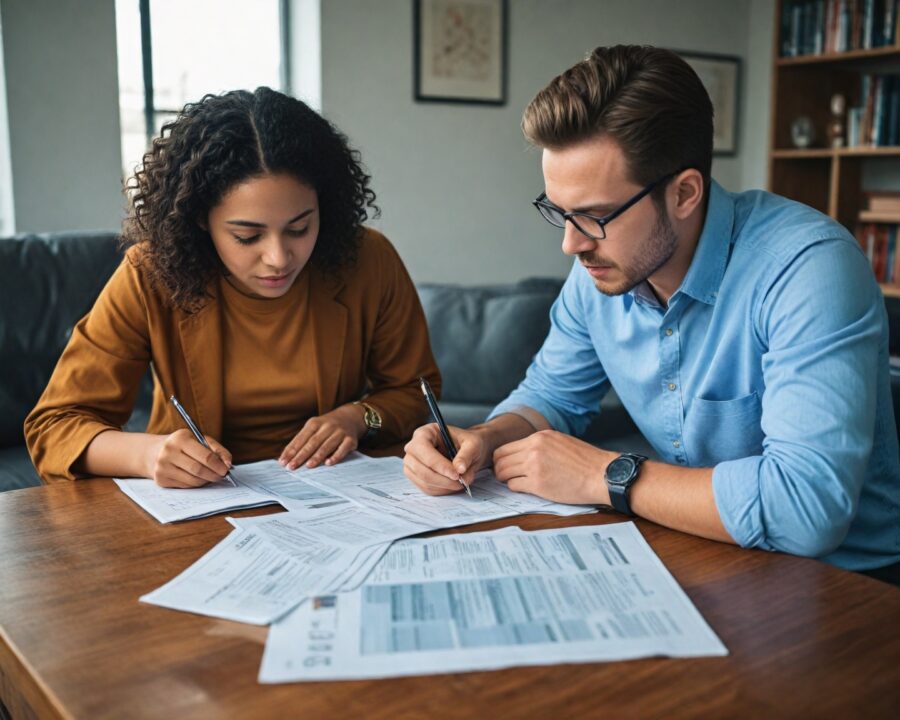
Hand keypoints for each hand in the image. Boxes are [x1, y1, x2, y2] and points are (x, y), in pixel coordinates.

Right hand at [146, 429, 232, 487]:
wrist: (152, 452)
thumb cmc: (182, 445)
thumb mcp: (198, 439)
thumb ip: (216, 449)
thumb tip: (228, 464)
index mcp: (180, 438)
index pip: (205, 456)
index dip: (219, 465)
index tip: (227, 469)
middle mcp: (168, 452)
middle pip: (199, 470)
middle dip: (214, 475)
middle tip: (222, 476)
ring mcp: (162, 467)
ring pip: (193, 480)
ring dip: (206, 480)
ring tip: (211, 476)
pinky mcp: (160, 480)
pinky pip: (185, 486)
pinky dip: (196, 483)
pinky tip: (198, 478)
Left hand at [279, 405, 365, 469]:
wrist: (350, 417)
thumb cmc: (326, 427)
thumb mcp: (313, 428)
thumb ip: (301, 440)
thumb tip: (286, 457)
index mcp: (314, 423)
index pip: (301, 438)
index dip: (291, 450)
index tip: (283, 462)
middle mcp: (327, 426)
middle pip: (312, 442)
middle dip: (301, 455)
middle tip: (292, 466)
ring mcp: (339, 432)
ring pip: (326, 445)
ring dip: (317, 456)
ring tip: (308, 466)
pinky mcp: (350, 439)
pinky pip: (343, 449)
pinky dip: (336, 456)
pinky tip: (328, 463)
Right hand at [403, 423, 490, 494]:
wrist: (467, 450)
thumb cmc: (467, 443)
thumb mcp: (473, 444)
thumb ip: (466, 455)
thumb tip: (460, 469)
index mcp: (425, 433)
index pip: (423, 449)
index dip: (439, 464)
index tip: (456, 474)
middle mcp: (413, 448)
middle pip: (420, 468)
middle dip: (442, 479)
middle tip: (460, 482)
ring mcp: (412, 464)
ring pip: (423, 481)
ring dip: (443, 486)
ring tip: (460, 483)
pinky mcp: (416, 477)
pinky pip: (426, 488)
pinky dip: (441, 490)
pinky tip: (452, 485)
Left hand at [492, 430, 614, 504]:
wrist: (602, 475)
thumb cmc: (585, 461)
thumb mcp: (561, 442)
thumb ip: (540, 445)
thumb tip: (522, 452)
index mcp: (539, 437)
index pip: (505, 447)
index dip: (502, 459)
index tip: (506, 465)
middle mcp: (534, 448)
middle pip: (500, 460)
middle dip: (500, 469)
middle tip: (506, 476)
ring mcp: (534, 466)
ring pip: (504, 473)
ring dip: (507, 479)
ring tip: (516, 482)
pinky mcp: (538, 484)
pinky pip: (514, 486)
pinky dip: (516, 488)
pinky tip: (527, 488)